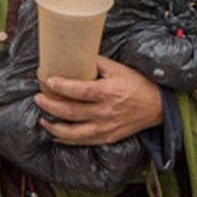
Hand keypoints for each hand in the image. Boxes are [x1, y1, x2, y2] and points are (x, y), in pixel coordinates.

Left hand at [35, 56, 164, 144]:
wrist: (157, 107)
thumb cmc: (137, 84)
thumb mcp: (118, 68)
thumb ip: (96, 63)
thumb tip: (74, 54)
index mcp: (108, 92)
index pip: (80, 91)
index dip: (62, 87)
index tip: (48, 80)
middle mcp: (105, 112)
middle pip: (71, 112)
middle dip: (50, 105)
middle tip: (38, 97)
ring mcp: (105, 128)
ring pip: (73, 133)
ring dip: (53, 126)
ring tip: (42, 118)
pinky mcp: (107, 138)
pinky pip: (82, 142)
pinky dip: (66, 139)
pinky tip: (56, 133)